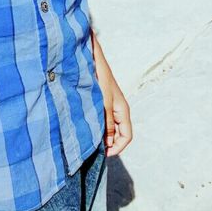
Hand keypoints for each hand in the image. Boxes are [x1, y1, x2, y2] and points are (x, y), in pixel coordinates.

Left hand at [91, 31, 132, 156]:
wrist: (91, 57)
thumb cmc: (99, 77)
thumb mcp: (103, 102)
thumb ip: (107, 122)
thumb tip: (109, 142)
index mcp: (123, 110)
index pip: (126, 136)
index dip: (117, 147)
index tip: (103, 152)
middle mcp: (118, 109)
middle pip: (118, 134)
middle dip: (109, 143)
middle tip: (94, 148)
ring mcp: (109, 105)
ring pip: (109, 127)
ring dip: (101, 134)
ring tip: (88, 138)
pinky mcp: (100, 101)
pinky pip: (101, 118)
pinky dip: (96, 125)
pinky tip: (85, 125)